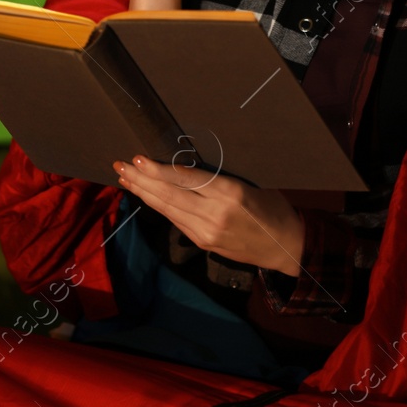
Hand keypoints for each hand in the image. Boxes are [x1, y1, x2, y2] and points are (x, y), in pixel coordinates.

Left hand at [113, 155, 305, 275]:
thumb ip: (220, 178)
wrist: (286, 247)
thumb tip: (187, 165)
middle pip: (169, 195)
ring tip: (125, 179)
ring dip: (144, 193)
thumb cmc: (274, 208)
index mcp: (230, 193)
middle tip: (120, 165)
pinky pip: (175, 220)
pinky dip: (159, 206)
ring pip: (167, 209)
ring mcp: (206, 232)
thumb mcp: (252, 183)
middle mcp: (214, 214)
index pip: (186, 179)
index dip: (159, 170)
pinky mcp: (203, 242)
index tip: (138, 158)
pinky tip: (147, 196)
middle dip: (142, 180)